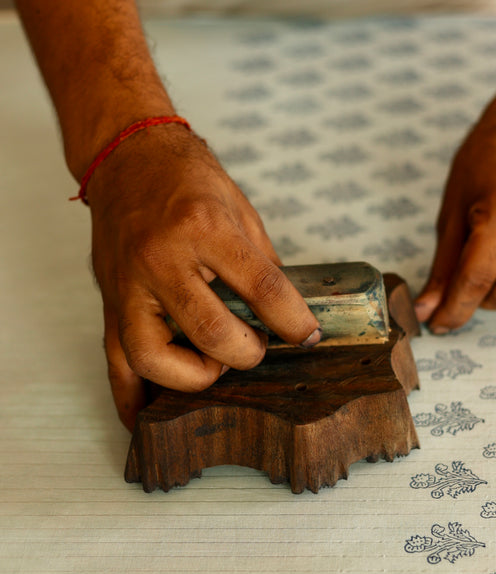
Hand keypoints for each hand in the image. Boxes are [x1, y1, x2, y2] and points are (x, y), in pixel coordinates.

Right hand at [87, 124, 320, 429]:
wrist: (126, 156)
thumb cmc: (185, 177)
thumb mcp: (239, 208)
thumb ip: (262, 264)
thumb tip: (289, 315)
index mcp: (203, 226)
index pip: (261, 287)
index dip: (293, 321)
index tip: (308, 336)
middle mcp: (161, 257)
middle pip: (208, 331)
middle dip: (245, 353)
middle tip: (257, 348)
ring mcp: (129, 283)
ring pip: (153, 357)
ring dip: (192, 376)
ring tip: (214, 366)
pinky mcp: (109, 301)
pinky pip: (114, 361)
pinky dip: (131, 397)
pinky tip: (149, 417)